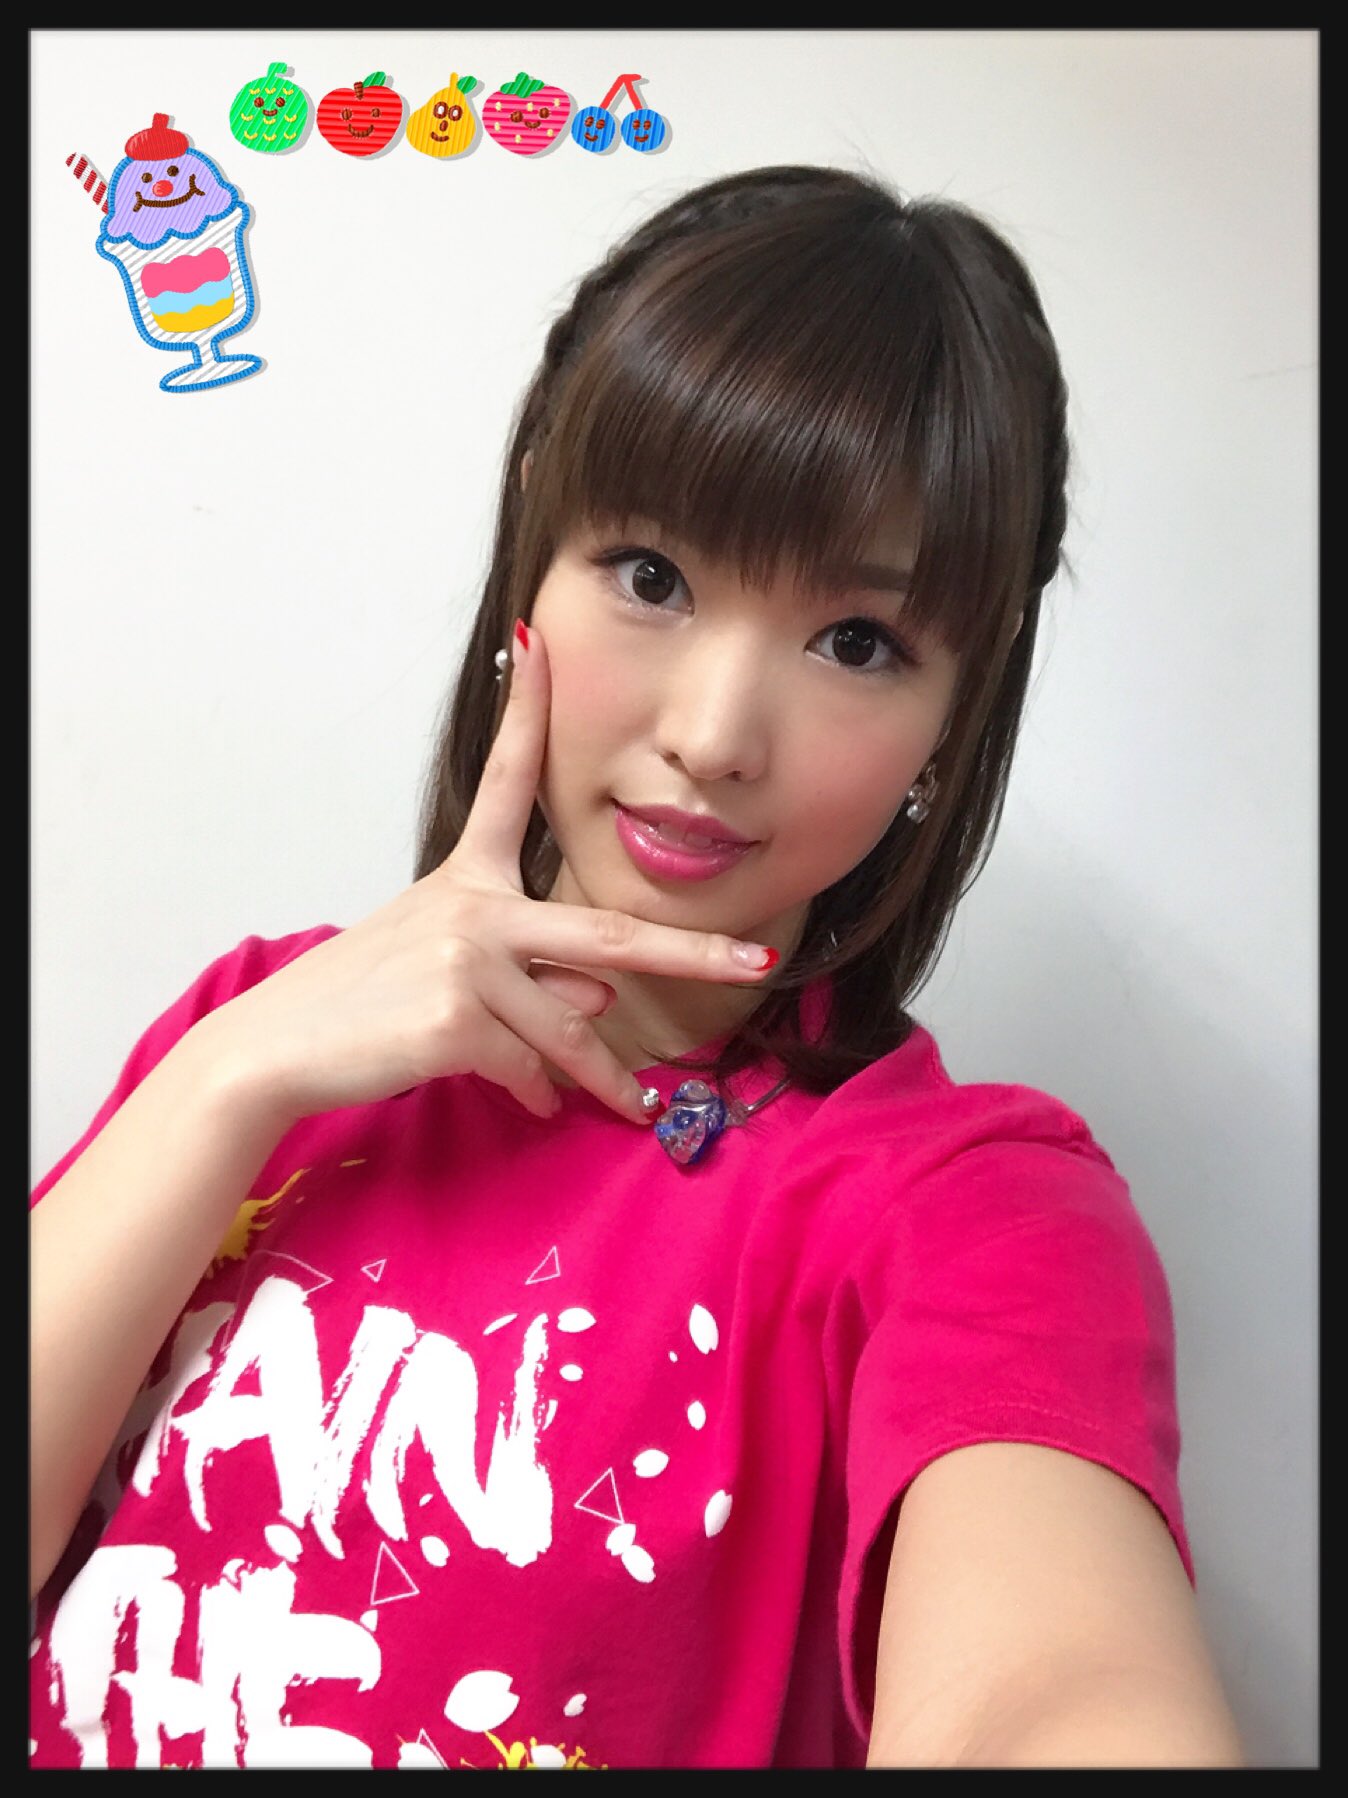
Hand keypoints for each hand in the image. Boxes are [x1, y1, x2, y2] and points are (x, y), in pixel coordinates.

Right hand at [204, 620, 777, 1127]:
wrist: (281, 1046)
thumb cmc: (366, 999)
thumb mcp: (449, 964)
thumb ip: (531, 974)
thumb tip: (600, 1002)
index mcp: (468, 876)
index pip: (504, 780)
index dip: (527, 711)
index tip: (539, 641)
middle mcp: (474, 906)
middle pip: (608, 937)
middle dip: (692, 951)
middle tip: (755, 959)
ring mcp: (468, 959)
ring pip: (571, 1028)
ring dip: (602, 1077)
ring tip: (627, 1107)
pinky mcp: (458, 1017)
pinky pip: (530, 1065)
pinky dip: (536, 1092)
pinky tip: (531, 1102)